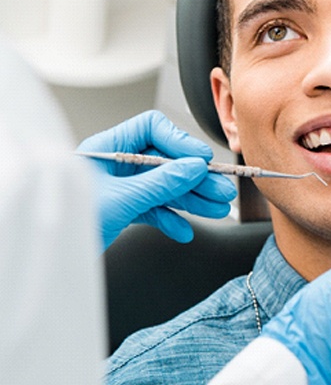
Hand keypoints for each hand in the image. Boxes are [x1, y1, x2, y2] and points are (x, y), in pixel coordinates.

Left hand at [77, 110, 236, 249]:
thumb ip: (160, 183)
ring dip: (190, 199)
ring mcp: (121, 187)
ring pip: (164, 186)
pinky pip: (154, 208)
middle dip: (194, 178)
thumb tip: (193, 168)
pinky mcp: (123, 208)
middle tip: (219, 189)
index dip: (179, 142)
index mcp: (108, 148)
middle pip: (165, 161)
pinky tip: (183, 230)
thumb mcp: (121, 199)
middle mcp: (116, 164)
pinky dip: (170, 219)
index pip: (152, 129)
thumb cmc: (68, 223)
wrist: (51, 260)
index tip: (201, 159)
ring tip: (215, 208)